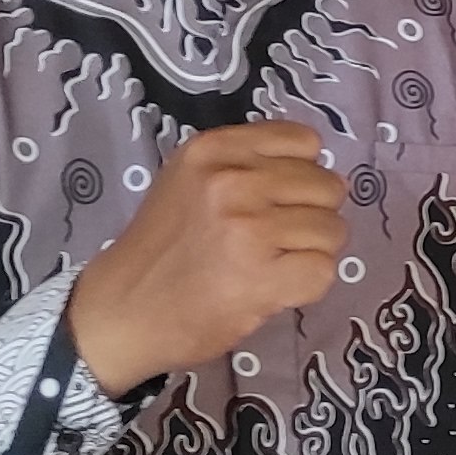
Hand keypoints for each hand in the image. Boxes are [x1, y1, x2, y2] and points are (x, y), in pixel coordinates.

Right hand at [61, 122, 347, 389]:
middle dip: (311, 215)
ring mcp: (249, 228)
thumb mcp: (191, 179)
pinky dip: (307, 286)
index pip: (306, 142)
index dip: (303, 174)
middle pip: (327, 187)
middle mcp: (232, 181)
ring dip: (312, 253)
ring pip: (333, 230)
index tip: (278, 199)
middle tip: (274, 242)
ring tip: (271, 266)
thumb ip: (248, 164)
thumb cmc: (162, 248)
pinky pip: (324, 270)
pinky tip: (273, 290)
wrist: (122, 311)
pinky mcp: (261, 277)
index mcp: (214, 149)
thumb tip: (321, 170)